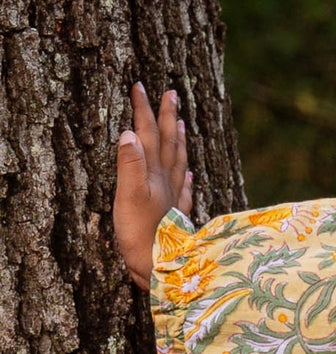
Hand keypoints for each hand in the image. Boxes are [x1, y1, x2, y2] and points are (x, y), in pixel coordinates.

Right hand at [113, 83, 192, 290]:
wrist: (162, 268)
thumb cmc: (141, 235)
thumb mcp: (129, 197)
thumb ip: (129, 164)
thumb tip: (130, 132)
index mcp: (153, 174)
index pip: (148, 134)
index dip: (144, 110)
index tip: (140, 86)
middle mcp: (166, 182)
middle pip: (168, 143)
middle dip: (167, 116)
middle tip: (171, 93)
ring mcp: (173, 199)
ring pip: (178, 162)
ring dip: (179, 141)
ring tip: (182, 124)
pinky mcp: (176, 216)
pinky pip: (184, 190)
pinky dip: (186, 177)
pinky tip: (189, 173)